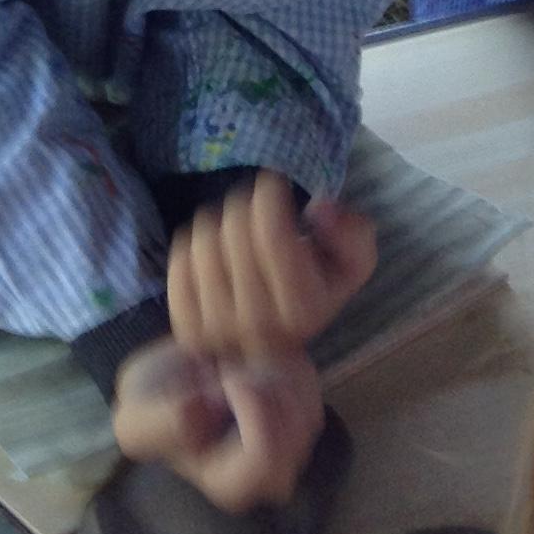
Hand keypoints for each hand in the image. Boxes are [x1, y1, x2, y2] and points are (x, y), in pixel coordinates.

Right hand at [110, 336, 324, 511]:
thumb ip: (157, 427)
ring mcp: (291, 443)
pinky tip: (254, 362)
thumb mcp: (134, 421)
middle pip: (296, 436)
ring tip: (239, 367)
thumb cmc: (151, 405)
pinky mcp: (302, 410)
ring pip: (307, 409)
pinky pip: (312, 390)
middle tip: (232, 370)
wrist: (168, 377)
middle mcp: (268, 473)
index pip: (265, 458)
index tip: (228, 381)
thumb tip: (197, 414)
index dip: (254, 412)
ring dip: (275, 376)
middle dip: (268, 391)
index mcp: (231, 484)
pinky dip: (287, 366)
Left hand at [167, 171, 375, 360]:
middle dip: (246, 204)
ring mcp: (217, 331)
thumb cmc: (313, 289)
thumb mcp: (351, 264)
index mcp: (303, 312)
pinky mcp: (187, 329)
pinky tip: (215, 256)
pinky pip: (180, 260)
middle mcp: (259, 327)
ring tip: (236, 234)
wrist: (275, 349)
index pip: (272, 234)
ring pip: (204, 238)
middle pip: (235, 228)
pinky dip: (194, 246)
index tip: (274, 184)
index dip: (269, 194)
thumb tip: (320, 208)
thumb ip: (353, 233)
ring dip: (219, 223)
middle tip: (256, 210)